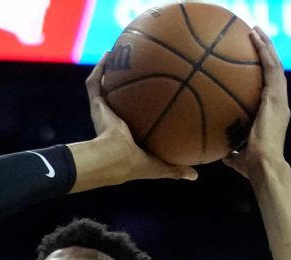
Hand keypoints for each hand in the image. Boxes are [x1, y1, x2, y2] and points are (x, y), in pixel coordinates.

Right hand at [69, 50, 197, 190]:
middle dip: (125, 84)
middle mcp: (115, 121)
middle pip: (119, 98)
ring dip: (109, 71)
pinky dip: (100, 68)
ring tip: (119, 53)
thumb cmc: (137, 163)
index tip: (151, 93)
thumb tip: (195, 176)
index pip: (134, 118)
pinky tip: (109, 53)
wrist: (116, 158)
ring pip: (104, 87)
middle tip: (137, 67)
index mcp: (128, 134)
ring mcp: (103, 112)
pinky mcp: (96, 105)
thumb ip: (176, 168)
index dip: (139, 107)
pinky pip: (95, 83)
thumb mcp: (162, 166)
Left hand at [224, 27, 288, 178]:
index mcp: (273, 114)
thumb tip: (223, 155)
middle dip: (267, 53)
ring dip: (267, 46)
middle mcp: (279, 103)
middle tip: (256, 38)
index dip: (264, 74)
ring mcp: (279, 99)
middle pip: (274, 72)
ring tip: (256, 31)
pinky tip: (256, 39)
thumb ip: (233, 152)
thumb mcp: (239, 156)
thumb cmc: (252, 166)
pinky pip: (271, 68)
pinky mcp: (276, 97)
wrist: (264, 166)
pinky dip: (265, 52)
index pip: (270, 89)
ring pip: (275, 65)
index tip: (254, 63)